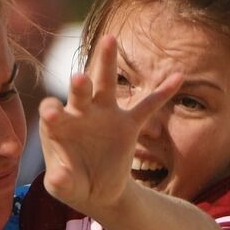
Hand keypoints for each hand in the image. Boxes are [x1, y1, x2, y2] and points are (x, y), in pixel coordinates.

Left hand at [39, 34, 182, 215]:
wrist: (96, 190)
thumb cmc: (73, 183)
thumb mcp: (63, 186)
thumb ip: (60, 180)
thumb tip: (58, 177)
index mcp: (59, 124)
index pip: (52, 109)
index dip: (52, 111)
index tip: (53, 114)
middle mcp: (81, 112)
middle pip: (80, 90)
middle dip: (80, 84)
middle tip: (80, 78)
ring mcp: (105, 115)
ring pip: (107, 84)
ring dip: (107, 61)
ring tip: (110, 39)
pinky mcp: (128, 125)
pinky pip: (147, 106)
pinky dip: (162, 92)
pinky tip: (177, 77)